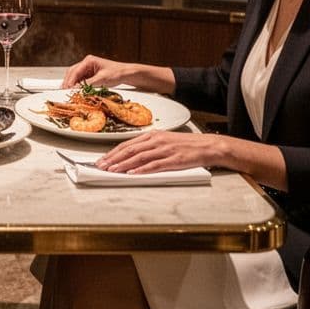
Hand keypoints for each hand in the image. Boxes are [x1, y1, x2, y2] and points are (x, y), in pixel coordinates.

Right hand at [62, 54, 132, 88]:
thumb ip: (88, 84)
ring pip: (75, 76)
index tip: (67, 89)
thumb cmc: (117, 73)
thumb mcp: (102, 79)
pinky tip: (76, 91)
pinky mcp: (89, 75)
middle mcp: (87, 64)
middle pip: (72, 72)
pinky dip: (77, 86)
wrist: (125, 74)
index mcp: (89, 61)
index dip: (70, 81)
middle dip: (68, 82)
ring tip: (69, 93)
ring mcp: (87, 69)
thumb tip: (76, 89)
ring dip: (72, 84)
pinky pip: (80, 80)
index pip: (75, 71)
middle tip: (65, 92)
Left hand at [95, 130, 221, 173]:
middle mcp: (156, 141)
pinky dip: (141, 170)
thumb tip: (131, 155)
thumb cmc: (187, 145)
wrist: (208, 146)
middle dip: (113, 159)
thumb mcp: (165, 140)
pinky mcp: (173, 160)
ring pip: (139, 157)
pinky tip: (132, 173)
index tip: (102, 159)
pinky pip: (154, 165)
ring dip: (123, 165)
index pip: (128, 144)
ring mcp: (165, 150)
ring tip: (111, 171)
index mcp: (153, 135)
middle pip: (130, 150)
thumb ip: (149, 146)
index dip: (113, 152)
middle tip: (101, 166)